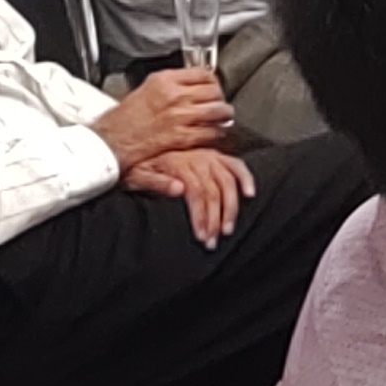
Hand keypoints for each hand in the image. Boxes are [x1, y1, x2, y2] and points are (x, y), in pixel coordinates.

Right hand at [94, 68, 232, 170]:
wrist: (110, 141)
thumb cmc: (123, 120)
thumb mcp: (145, 89)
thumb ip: (169, 86)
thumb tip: (189, 86)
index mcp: (164, 80)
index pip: (202, 73)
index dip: (213, 82)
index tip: (214, 88)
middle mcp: (174, 95)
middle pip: (214, 91)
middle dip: (221, 99)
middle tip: (220, 105)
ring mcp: (179, 116)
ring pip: (217, 111)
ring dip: (224, 116)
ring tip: (222, 120)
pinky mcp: (181, 136)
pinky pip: (211, 132)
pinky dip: (217, 133)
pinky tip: (214, 134)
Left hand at [127, 144, 253, 244]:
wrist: (136, 145)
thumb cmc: (137, 165)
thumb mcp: (137, 174)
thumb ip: (156, 182)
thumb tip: (178, 190)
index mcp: (177, 162)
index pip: (196, 192)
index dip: (201, 216)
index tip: (201, 235)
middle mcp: (196, 158)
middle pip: (213, 191)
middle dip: (215, 219)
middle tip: (212, 240)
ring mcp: (208, 156)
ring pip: (227, 182)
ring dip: (230, 208)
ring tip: (227, 229)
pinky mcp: (215, 156)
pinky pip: (235, 165)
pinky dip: (245, 178)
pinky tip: (249, 194)